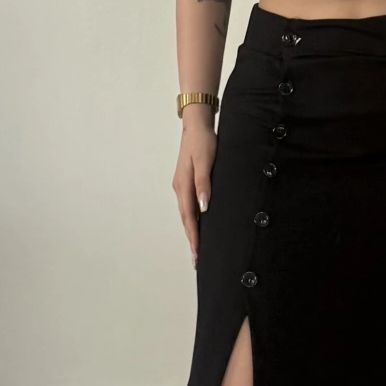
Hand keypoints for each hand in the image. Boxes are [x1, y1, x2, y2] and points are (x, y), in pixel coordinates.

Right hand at [173, 123, 216, 267]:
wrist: (196, 126)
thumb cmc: (203, 142)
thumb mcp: (205, 161)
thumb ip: (204, 184)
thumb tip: (204, 207)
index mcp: (183, 186)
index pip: (189, 218)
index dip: (194, 236)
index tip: (198, 253)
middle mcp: (180, 189)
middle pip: (186, 219)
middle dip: (192, 239)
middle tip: (197, 260)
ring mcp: (182, 186)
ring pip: (187, 214)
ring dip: (192, 230)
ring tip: (198, 247)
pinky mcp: (187, 182)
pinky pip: (189, 205)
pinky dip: (194, 219)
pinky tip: (199, 224)